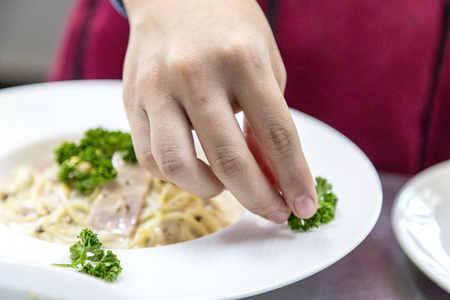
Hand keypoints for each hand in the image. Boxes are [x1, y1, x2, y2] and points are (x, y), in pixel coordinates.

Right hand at [122, 0, 316, 222]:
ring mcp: (156, 87)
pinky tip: (195, 167)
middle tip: (272, 211)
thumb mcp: (264, 65)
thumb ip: (267, 121)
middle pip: (228, 158)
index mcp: (242, 59)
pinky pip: (149, 156)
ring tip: (226, 186)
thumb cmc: (229, 30)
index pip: (276, 134)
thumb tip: (270, 177)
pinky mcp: (131, 99)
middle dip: (257, 198)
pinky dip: (176, 176)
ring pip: (176, 165)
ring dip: (209, 190)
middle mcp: (195, 73)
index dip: (294, 178)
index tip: (303, 207)